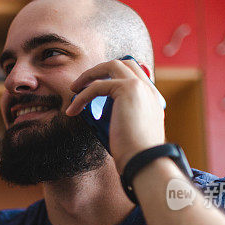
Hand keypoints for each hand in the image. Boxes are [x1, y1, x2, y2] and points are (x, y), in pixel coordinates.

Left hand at [65, 58, 164, 173]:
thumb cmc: (133, 153)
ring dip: (90, 75)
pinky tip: (73, 110)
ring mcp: (140, 86)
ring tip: (74, 90)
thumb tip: (98, 110)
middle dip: (99, 70)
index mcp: (152, 98)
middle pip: (123, 63)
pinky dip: (82, 97)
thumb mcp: (127, 128)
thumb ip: (119, 114)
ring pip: (111, 66)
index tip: (96, 87)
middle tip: (82, 84)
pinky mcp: (128, 90)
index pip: (133, 73)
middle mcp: (148, 89)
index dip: (113, 75)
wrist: (144, 160)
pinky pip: (98, 86)